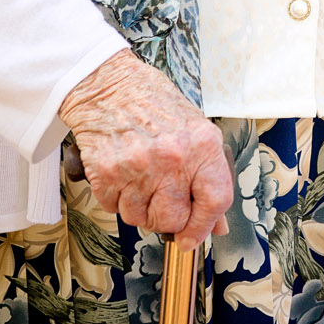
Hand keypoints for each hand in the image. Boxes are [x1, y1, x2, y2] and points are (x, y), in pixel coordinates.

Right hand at [60, 50, 232, 247]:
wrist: (108, 85)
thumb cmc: (154, 105)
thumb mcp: (195, 131)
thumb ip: (209, 176)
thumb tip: (216, 223)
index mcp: (202, 145)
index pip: (215, 200)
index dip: (205, 226)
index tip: (193, 238)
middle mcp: (172, 158)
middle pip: (174, 218)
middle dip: (167, 218)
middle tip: (161, 198)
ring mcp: (138, 166)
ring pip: (140, 218)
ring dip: (139, 208)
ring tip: (140, 179)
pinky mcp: (106, 173)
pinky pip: (114, 208)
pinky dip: (117, 199)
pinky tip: (122, 174)